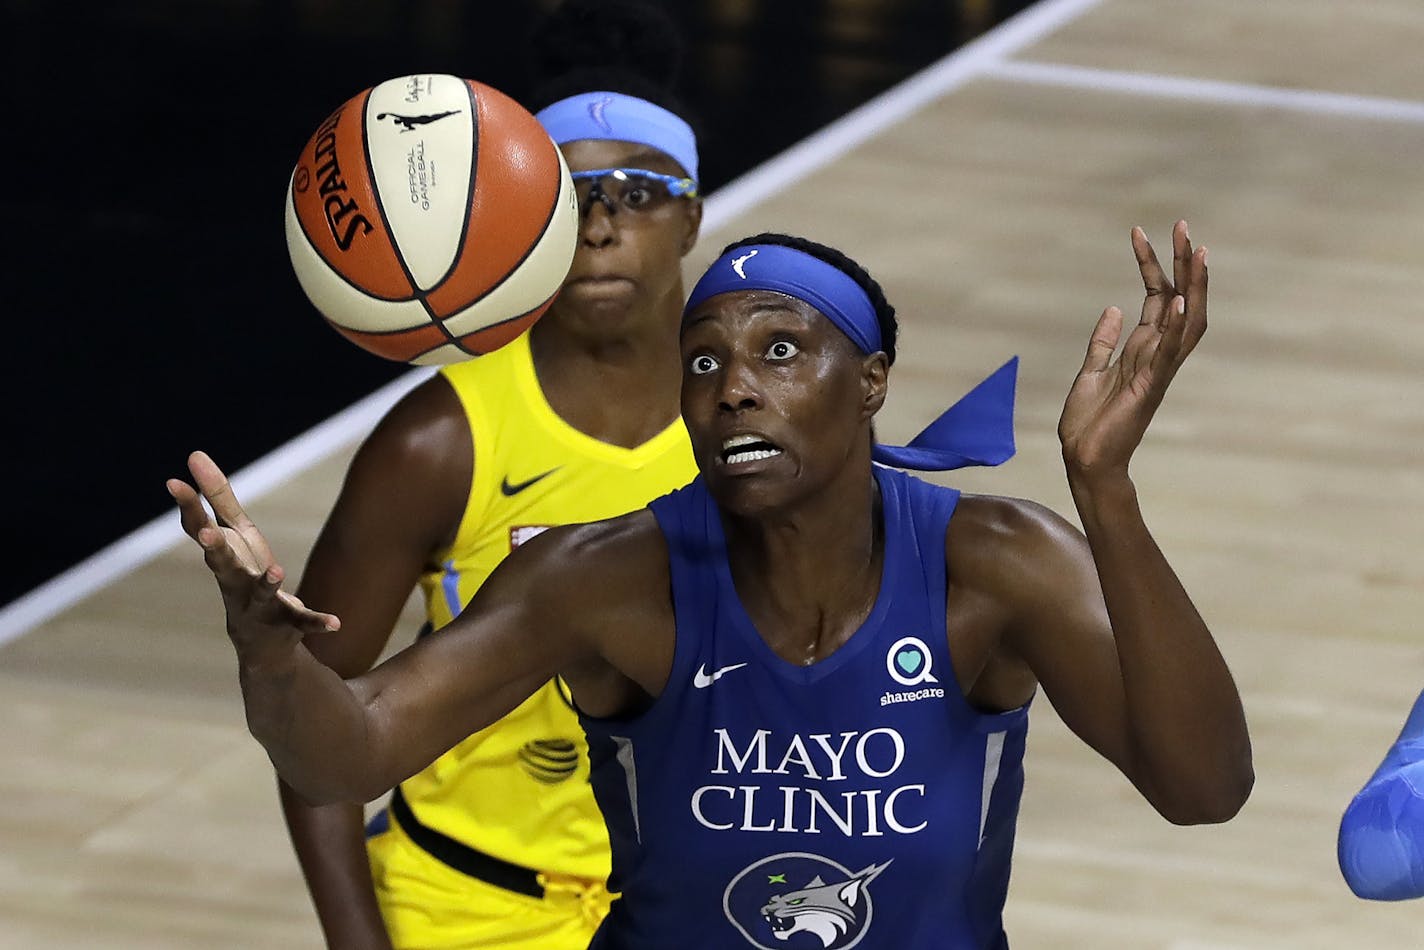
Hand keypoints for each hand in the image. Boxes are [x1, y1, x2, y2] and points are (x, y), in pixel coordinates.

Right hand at [168, 451, 338, 665]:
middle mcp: (235, 584)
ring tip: (278, 570)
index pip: (200, 531)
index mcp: (223, 560)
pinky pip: (304, 623)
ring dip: (267, 583)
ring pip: (262, 594)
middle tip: (207, 534)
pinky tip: (336, 623)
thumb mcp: (235, 535)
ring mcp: (261, 607)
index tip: (173, 482)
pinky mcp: (288, 624)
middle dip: (214, 549)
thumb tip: (194, 453)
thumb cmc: (243, 577)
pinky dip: (319, 622)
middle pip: (222, 566)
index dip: (188, 507)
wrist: (260, 644)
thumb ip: (218, 497)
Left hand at [1058, 220, 1207, 478]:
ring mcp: (1158, 370)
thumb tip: (1113, 308)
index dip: (1152, 264)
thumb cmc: (1089, 422)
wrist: (1085, 459)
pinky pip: (1169, 353)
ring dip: (1192, 287)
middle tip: (1181, 225)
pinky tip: (1180, 301)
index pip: (1157, 296)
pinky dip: (1176, 327)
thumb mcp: (1090, 371)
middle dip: (1182, 264)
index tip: (1140, 232)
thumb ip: (1103, 341)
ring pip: (1186, 321)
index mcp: (1143, 348)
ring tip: (1195, 252)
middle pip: (1180, 299)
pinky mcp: (1150, 387)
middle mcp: (1157, 354)